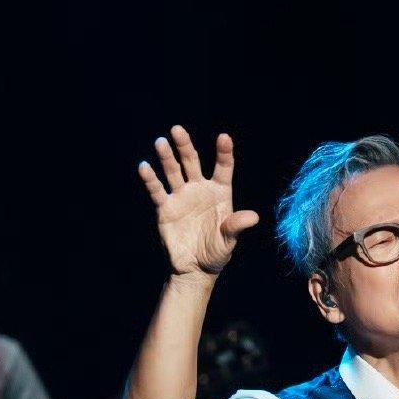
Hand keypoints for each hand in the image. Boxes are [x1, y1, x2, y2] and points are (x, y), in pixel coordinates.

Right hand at [137, 126, 260, 278]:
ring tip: (161, 142)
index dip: (223, 153)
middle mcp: (199, 189)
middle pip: (192, 162)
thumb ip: (236, 226)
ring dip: (166, 157)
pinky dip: (150, 179)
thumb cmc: (216, 252)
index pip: (223, 168)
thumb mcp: (228, 241)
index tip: (224, 137)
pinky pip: (157, 190)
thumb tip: (253, 217)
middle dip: (185, 146)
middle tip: (177, 130)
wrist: (194, 268)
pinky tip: (144, 167)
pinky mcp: (165, 207)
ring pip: (173, 171)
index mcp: (219, 193)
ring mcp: (181, 196)